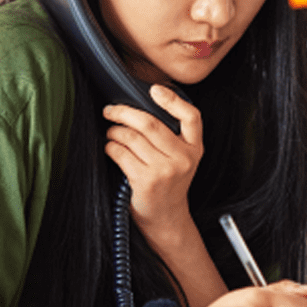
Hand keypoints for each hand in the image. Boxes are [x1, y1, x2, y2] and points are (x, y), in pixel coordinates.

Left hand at [103, 84, 203, 232]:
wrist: (167, 217)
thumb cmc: (169, 183)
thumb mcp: (181, 158)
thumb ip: (171, 136)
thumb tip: (138, 106)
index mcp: (195, 148)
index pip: (191, 116)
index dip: (172, 100)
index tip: (154, 89)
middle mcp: (183, 158)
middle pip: (150, 123)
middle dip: (124, 112)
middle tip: (111, 110)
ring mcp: (165, 170)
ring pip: (131, 137)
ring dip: (114, 131)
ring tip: (111, 132)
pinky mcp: (147, 181)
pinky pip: (121, 154)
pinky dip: (111, 147)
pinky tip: (111, 148)